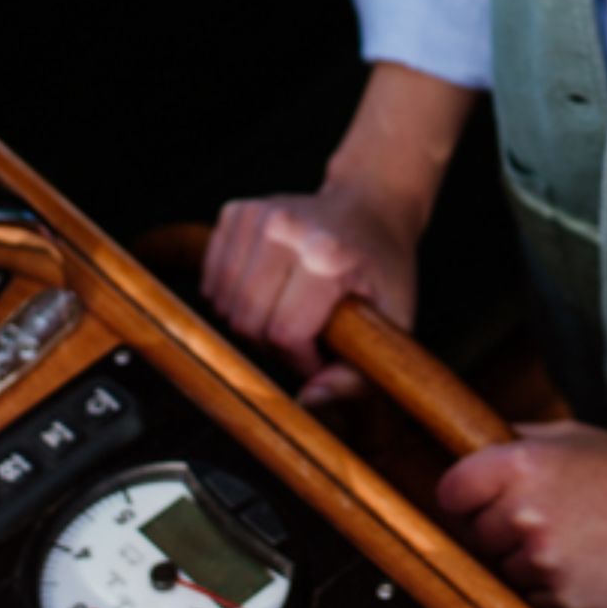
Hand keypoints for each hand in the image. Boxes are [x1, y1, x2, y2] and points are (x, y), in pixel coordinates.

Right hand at [200, 181, 418, 407]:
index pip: (284, 333)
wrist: (372, 206)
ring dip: (251, 321)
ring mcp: (257, 214)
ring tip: (287, 311)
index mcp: (327, 255)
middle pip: (247, 320)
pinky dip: (232, 296)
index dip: (301, 360)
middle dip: (273, 344)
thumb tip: (309, 401)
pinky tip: (266, 290)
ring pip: (223, 302)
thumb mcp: (394, 322)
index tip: (322, 355)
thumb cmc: (383, 267)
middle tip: (305, 335)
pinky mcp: (236, 211)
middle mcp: (287, 228)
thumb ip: (356, 374)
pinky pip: (212, 279)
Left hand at [436, 420, 606, 607]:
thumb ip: (519, 440)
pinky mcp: (566, 599)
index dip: (464, 499)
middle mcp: (527, 510)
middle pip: (475, 536)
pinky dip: (553, 591)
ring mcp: (545, 559)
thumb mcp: (574, 436)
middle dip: (500, 532)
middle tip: (546, 520)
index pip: (451, 491)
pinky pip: (535, 601)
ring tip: (575, 543)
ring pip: (504, 571)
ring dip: (528, 564)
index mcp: (522, 463)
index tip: (478, 503)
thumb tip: (474, 446)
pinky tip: (587, 567)